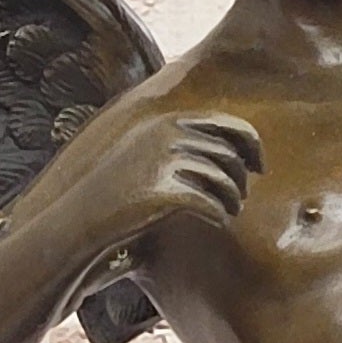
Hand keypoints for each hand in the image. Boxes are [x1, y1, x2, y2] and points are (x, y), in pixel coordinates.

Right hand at [76, 109, 263, 263]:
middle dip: (242, 177)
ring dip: (234, 199)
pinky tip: (217, 221)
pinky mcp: (164, 192)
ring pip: (225, 180)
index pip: (228, 124)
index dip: (251, 145)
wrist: (82, 215)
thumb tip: (225, 151)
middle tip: (241, 197)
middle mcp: (168, 135)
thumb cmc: (117, 191)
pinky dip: (220, 214)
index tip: (259, 166)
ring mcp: (166, 162)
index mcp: (167, 121)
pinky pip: (211, 203)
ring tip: (230, 211)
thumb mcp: (145, 155)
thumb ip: (179, 146)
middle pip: (230, 154)